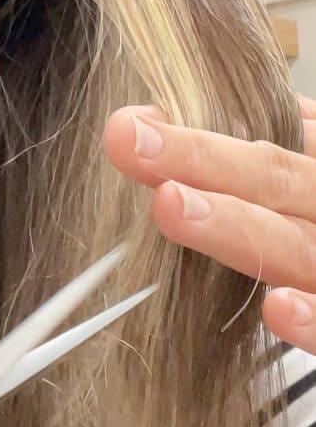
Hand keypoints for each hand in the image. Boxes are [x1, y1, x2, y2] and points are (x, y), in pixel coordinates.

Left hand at [104, 96, 315, 353]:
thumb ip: (303, 142)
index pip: (276, 145)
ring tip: (172, 205)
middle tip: (128, 140)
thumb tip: (207, 116)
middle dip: (204, 157)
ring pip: (302, 248)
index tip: (130, 124)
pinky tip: (279, 309)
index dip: (203, 136)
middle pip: (283, 179)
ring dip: (240, 228)